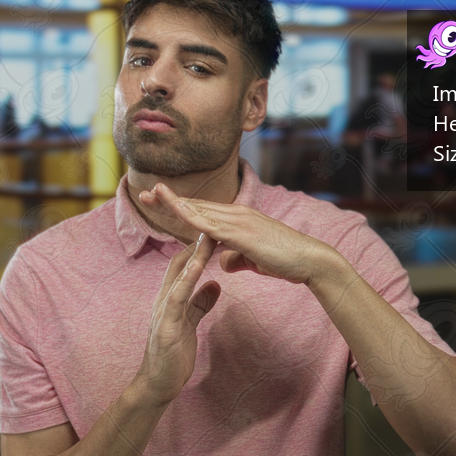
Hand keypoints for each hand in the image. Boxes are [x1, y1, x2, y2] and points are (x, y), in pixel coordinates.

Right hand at [132, 233, 220, 406]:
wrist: (158, 384)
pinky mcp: (165, 326)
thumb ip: (200, 303)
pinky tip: (197, 267)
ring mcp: (163, 311)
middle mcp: (164, 298)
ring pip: (177, 276)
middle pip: (180, 262)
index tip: (216, 227)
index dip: (199, 244)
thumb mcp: (190, 323)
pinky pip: (176, 299)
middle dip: (197, 242)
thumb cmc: (173, 354)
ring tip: (207, 237)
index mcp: (171, 296)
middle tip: (213, 220)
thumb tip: (215, 284)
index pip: (184, 262)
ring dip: (193, 256)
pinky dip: (186, 281)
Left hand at [140, 183, 334, 285]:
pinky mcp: (244, 233)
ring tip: (153, 194)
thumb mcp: (253, 259)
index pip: (201, 210)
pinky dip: (193, 216)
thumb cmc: (284, 260)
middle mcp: (236, 214)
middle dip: (169, 200)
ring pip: (201, 210)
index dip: (179, 205)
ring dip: (175, 202)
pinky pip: (213, 224)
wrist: (309, 261)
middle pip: (196, 205)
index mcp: (237, 219)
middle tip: (145, 193)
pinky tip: (178, 211)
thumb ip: (235, 257)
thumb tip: (222, 262)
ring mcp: (240, 221)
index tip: (158, 200)